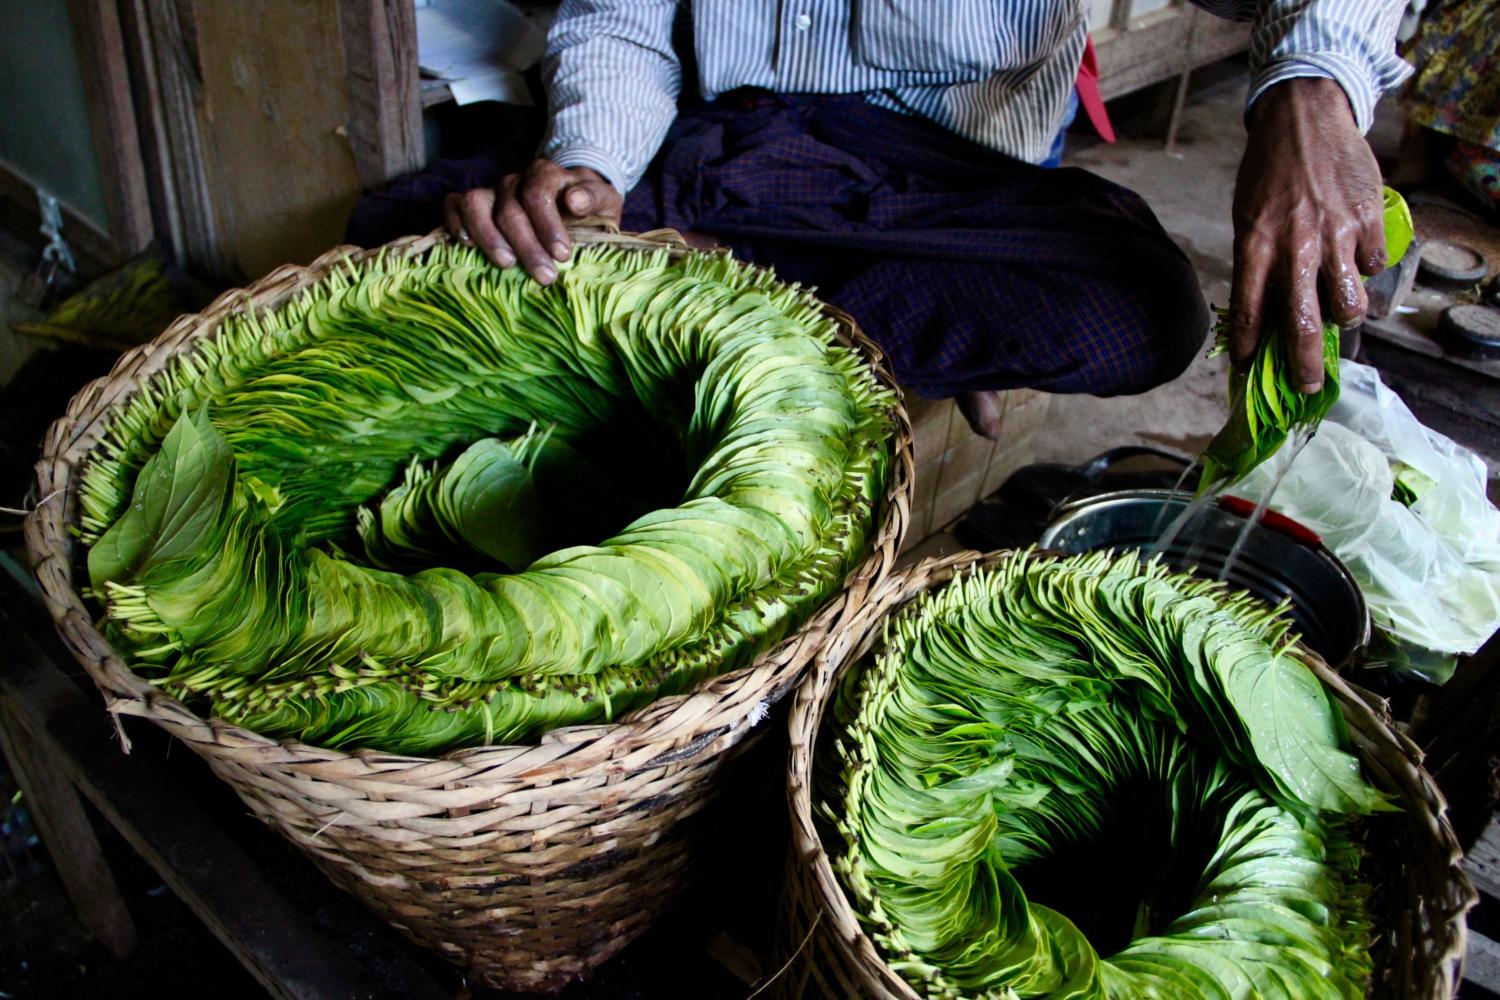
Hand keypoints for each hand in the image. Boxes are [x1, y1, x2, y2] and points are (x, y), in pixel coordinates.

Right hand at [443, 160, 621, 284]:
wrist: (573, 199)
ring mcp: (492, 192)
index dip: (548, 226)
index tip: (562, 255)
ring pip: (475, 203)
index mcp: (545, 175)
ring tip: (507, 264)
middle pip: (510, 209)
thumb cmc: (588, 207)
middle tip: (545, 276)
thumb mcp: (603, 200)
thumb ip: (594, 198)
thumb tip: (575, 200)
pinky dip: (455, 222)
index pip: (538, 195)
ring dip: (488, 237)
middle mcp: (515, 181)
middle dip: (527, 246)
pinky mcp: (476, 205)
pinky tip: (466, 244)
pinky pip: (454, 204)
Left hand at [1230, 78, 1386, 392]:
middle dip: (1305, 364)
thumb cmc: (1269, 171)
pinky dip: (1367, 271)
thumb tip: (1265, 311)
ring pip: (1348, 302)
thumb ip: (1257, 261)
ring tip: (1340, 317)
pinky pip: (1373, 266)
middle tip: (1310, 387)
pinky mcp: (1368, 219)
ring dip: (1345, 318)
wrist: (1304, 117)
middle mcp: (1295, 244)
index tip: (1247, 365)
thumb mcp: (1247, 215)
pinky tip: (1357, 261)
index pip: (1247, 309)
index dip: (1248, 343)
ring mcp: (1336, 233)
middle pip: (1301, 322)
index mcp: (1255, 243)